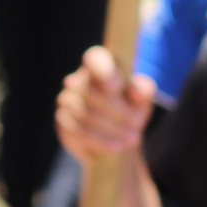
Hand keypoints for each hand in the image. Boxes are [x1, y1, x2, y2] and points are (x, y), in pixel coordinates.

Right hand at [56, 48, 156, 164]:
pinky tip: (116, 147)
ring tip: (132, 139)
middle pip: (90, 92)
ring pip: (84, 113)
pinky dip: (100, 140)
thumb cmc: (132, 108)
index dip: (103, 71)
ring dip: (111, 128)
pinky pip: (77, 130)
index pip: (94, 59)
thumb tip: (135, 90)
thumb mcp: (143, 99)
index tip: (117, 87)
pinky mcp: (63, 123)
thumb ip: (144, 90)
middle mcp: (77, 80)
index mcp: (98, 66)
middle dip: (118, 110)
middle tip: (138, 123)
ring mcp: (66, 101)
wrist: (119, 137)